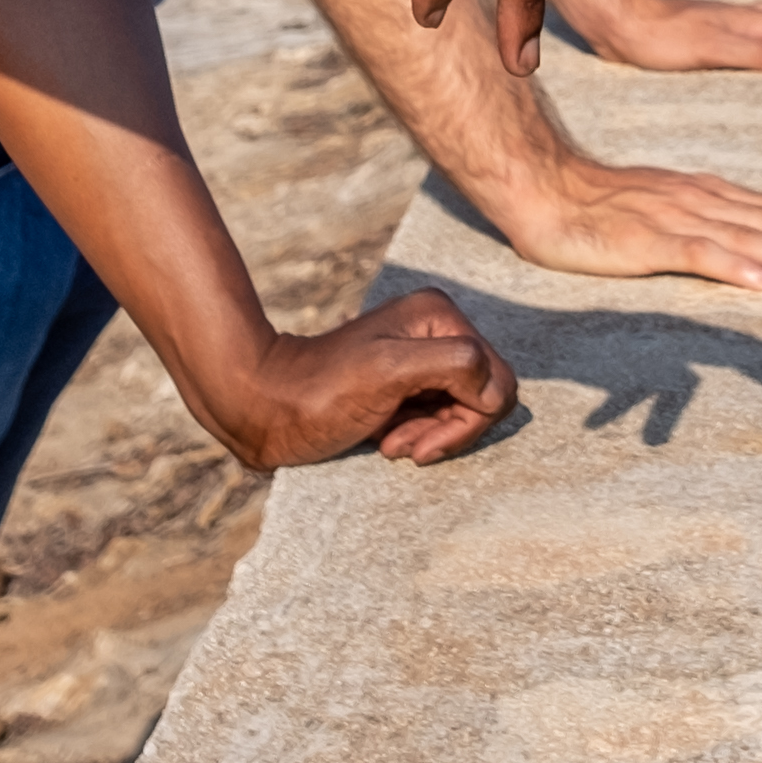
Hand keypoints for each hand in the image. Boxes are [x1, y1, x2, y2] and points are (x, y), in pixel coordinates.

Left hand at [206, 290, 520, 468]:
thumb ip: (454, 365)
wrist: (265, 409)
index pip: (496, 380)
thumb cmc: (319, 393)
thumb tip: (494, 389)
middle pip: (483, 397)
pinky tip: (385, 441)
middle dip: (447, 430)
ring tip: (389, 444)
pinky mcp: (407, 385)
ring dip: (430, 437)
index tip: (419, 440)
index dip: (466, 420)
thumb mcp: (388, 372)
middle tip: (401, 446)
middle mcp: (437, 330)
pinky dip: (419, 437)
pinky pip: (440, 418)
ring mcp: (422, 359)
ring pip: (463, 412)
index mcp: (440, 316)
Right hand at [473, 155, 761, 293]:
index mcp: (706, 193)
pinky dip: (736, 267)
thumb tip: (743, 247)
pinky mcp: (649, 241)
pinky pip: (699, 255)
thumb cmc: (599, 207)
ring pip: (748, 237)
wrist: (545, 189)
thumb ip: (702, 225)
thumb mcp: (662, 210)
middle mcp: (701, 200)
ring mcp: (677, 218)